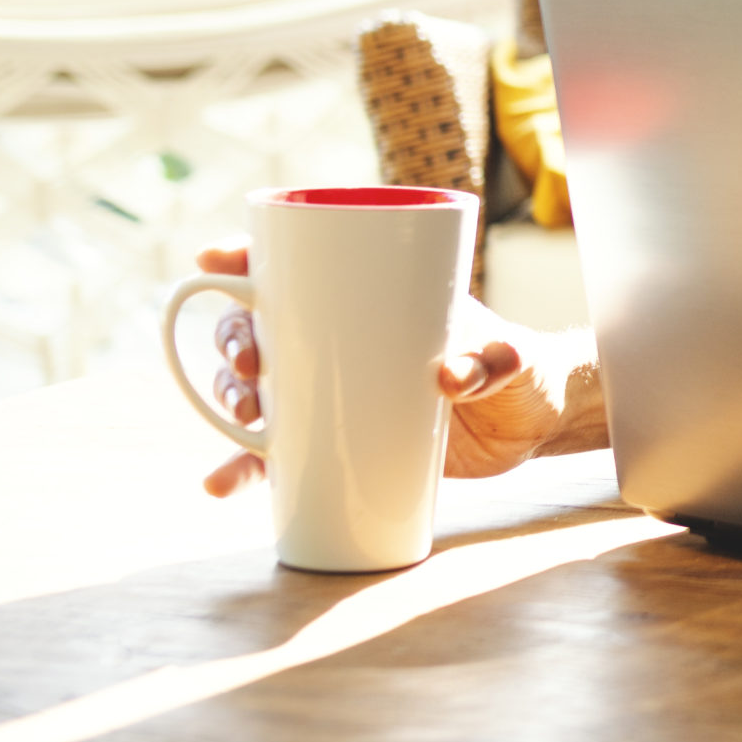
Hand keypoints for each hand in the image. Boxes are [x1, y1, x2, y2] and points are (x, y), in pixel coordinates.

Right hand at [197, 245, 570, 497]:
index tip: (213, 258)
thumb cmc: (516, 368)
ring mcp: (329, 395)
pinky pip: (275, 456)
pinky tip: (220, 484)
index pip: (295, 268)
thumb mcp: (511, 357)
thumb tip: (447, 377)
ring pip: (254, 391)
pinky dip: (244, 469)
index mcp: (368, 299)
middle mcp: (335, 344)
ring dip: (228, 402)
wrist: (528, 425)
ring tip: (240, 420)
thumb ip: (493, 362)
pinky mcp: (333, 445)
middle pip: (257, 328)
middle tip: (245, 364)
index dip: (245, 258)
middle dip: (233, 340)